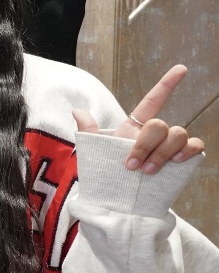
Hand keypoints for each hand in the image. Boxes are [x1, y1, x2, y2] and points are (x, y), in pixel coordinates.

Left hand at [73, 64, 204, 174]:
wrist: (117, 204)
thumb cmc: (105, 178)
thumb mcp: (93, 155)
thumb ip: (88, 132)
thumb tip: (77, 110)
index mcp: (134, 129)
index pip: (152, 101)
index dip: (166, 84)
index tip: (181, 69)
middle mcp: (154, 135)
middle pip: (160, 125)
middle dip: (145, 145)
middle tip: (130, 166)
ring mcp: (170, 147)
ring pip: (178, 135)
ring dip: (162, 152)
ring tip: (148, 171)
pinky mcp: (182, 161)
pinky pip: (195, 146)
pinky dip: (188, 151)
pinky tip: (175, 162)